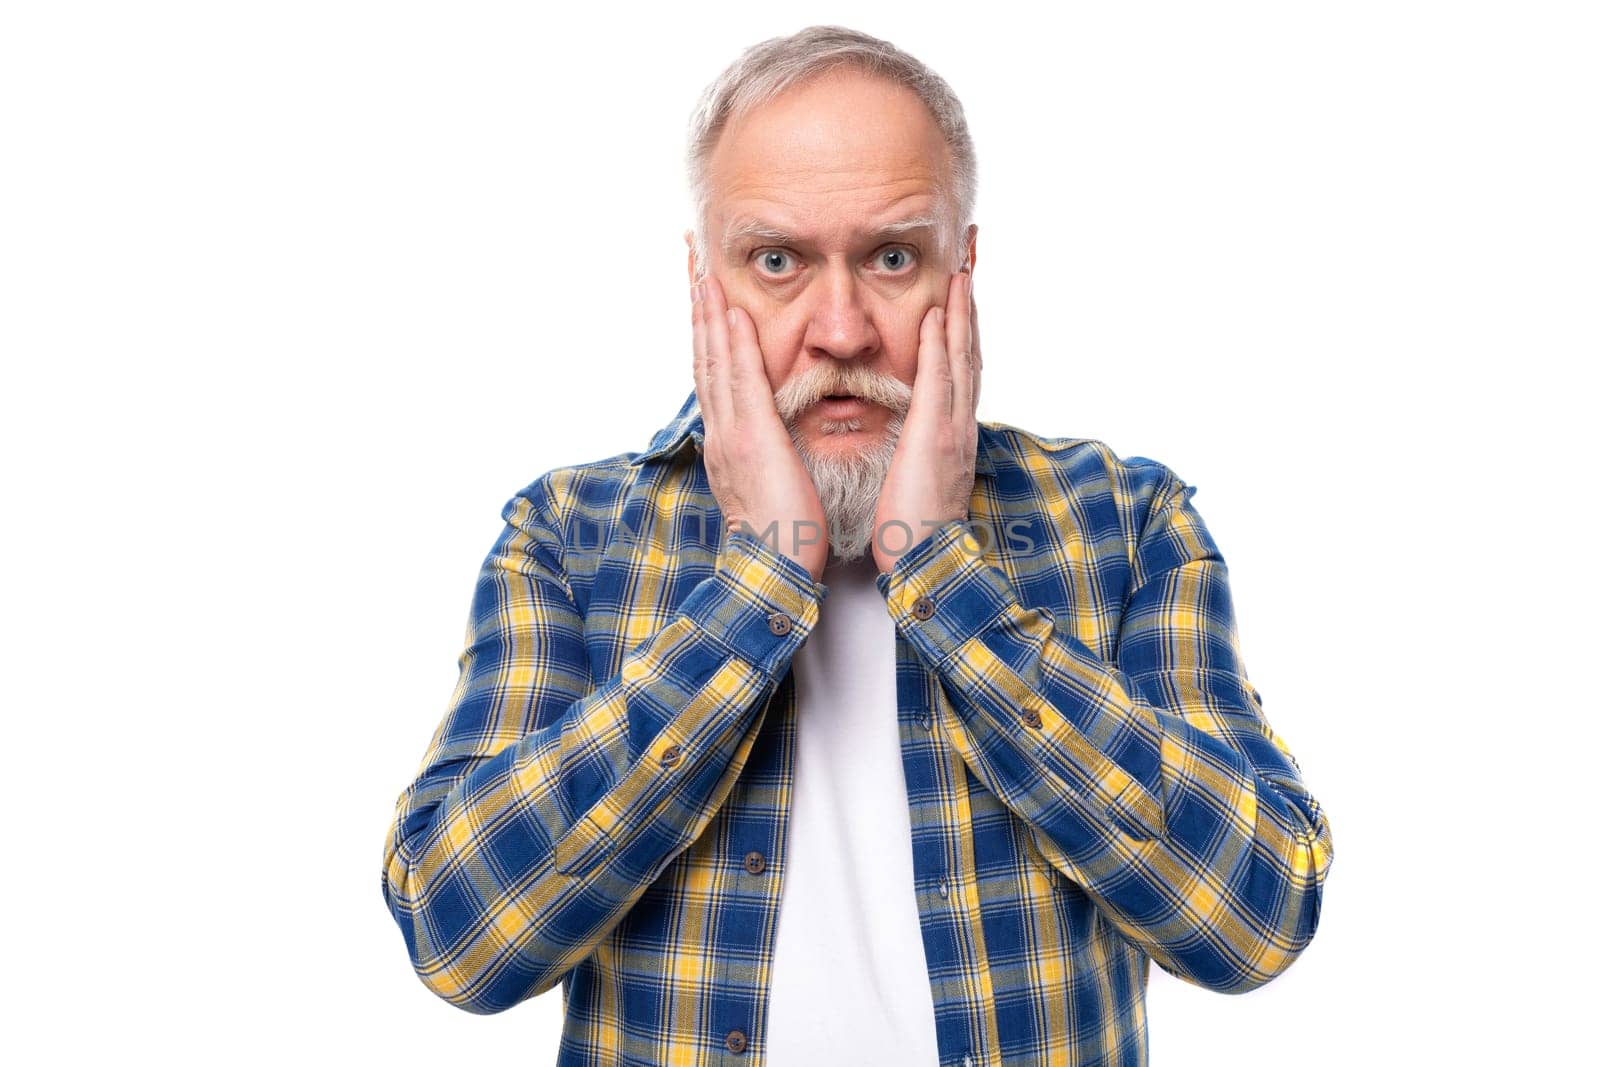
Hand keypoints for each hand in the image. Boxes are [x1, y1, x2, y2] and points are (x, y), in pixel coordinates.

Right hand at [692, 274, 829, 581]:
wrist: (772, 572)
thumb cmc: (781, 536)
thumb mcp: (769, 484)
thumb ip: (766, 454)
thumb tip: (769, 439)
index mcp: (728, 440)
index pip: (715, 373)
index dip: (707, 330)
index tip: (704, 292)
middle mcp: (721, 431)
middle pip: (704, 356)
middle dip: (697, 307)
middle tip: (691, 262)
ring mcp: (731, 434)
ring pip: (714, 361)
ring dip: (707, 313)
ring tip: (702, 270)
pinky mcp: (750, 440)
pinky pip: (740, 382)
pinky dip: (732, 345)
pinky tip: (730, 312)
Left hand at [871, 269, 980, 574]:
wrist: (926, 563)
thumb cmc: (913, 528)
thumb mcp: (917, 476)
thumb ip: (917, 448)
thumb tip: (910, 435)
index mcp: (950, 431)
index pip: (957, 367)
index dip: (960, 326)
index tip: (959, 290)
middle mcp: (958, 422)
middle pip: (967, 350)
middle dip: (970, 304)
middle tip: (972, 260)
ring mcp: (952, 428)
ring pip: (960, 357)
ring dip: (962, 311)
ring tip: (962, 270)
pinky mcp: (936, 437)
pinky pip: (939, 382)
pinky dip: (940, 345)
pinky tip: (936, 314)